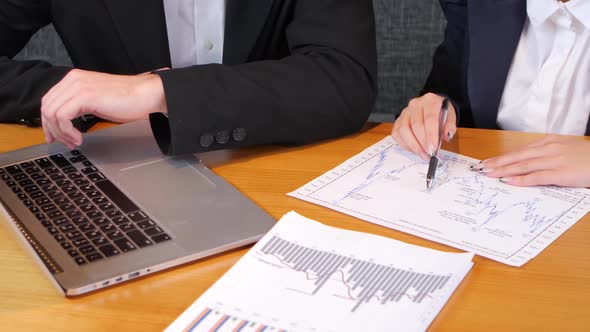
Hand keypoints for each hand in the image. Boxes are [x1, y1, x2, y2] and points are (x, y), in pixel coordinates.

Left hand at [41, 69, 167, 148]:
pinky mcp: (85, 96)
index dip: (48, 122)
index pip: (49, 100)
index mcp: (75, 79)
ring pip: (52, 113)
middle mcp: (73, 80)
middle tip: (64, 143)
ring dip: (61, 133)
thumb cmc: (129, 99)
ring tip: (75, 142)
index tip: (54, 136)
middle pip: (46, 107)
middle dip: (52, 130)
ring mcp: (78, 87)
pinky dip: (67, 131)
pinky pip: (62, 117)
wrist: (146, 94)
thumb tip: (67, 121)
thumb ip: (80, 104)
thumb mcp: (98, 99)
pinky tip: (79, 138)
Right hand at [391, 93, 456, 159]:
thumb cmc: (441, 113)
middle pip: (416, 125)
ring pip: (403, 130)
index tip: (433, 149)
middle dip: (422, 143)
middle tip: (429, 154)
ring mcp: (404, 112)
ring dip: (413, 145)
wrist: (432, 108)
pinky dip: (405, 145)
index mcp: (430, 101)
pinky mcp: (398, 121)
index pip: (429, 118)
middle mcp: (415, 104)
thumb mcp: (450, 117)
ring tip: (422, 154)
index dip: (431, 136)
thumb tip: (446, 135)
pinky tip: (414, 149)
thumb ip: (450, 125)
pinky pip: (397, 134)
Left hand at [474, 135, 589, 187]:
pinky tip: (508, 181)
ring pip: (522, 166)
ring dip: (503, 170)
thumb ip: (547, 154)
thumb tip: (527, 163)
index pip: (519, 150)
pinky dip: (520, 179)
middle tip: (480, 168)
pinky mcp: (560, 172)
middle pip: (516, 156)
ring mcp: (554, 160)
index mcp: (548, 142)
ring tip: (488, 174)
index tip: (487, 161)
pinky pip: (536, 176)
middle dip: (496, 163)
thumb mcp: (564, 149)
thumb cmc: (587, 157)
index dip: (501, 157)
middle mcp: (548, 149)